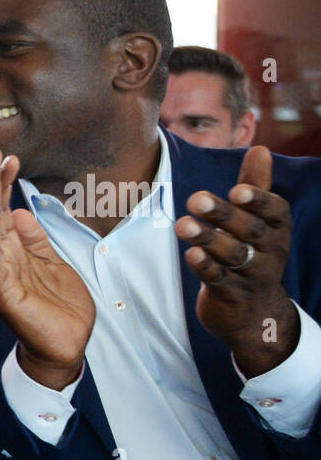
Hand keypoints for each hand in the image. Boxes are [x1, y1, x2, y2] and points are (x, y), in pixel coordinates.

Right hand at [0, 147, 94, 389]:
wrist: (65, 346)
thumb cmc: (58, 308)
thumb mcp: (51, 263)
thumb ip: (34, 239)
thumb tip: (20, 210)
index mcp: (12, 252)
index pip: (5, 212)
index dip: (6, 185)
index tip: (9, 158)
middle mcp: (0, 261)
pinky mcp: (2, 293)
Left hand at [177, 145, 299, 377]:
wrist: (254, 312)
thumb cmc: (252, 253)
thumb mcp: (258, 221)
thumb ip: (256, 186)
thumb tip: (260, 148)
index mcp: (277, 229)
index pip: (275, 211)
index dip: (258, 200)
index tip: (237, 189)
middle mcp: (270, 251)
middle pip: (249, 231)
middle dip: (223, 214)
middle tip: (195, 198)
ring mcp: (252, 275)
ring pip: (232, 255)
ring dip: (207, 238)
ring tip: (182, 224)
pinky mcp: (232, 296)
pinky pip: (219, 280)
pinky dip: (205, 267)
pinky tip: (189, 254)